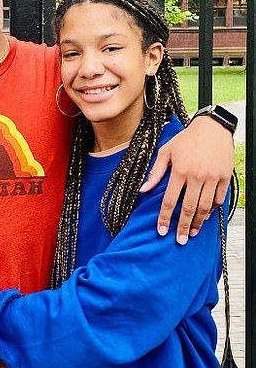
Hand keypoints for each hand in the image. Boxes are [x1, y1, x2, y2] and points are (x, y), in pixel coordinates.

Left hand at [140, 115, 233, 243]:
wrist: (213, 127)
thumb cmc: (187, 139)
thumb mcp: (166, 152)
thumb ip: (155, 173)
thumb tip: (143, 190)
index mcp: (179, 171)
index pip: (170, 201)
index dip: (165, 218)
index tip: (162, 230)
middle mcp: (197, 176)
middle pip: (189, 208)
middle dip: (183, 227)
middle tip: (180, 240)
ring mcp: (213, 177)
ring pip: (205, 206)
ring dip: (199, 222)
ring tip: (193, 232)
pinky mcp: (225, 177)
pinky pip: (219, 198)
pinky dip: (213, 209)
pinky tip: (206, 216)